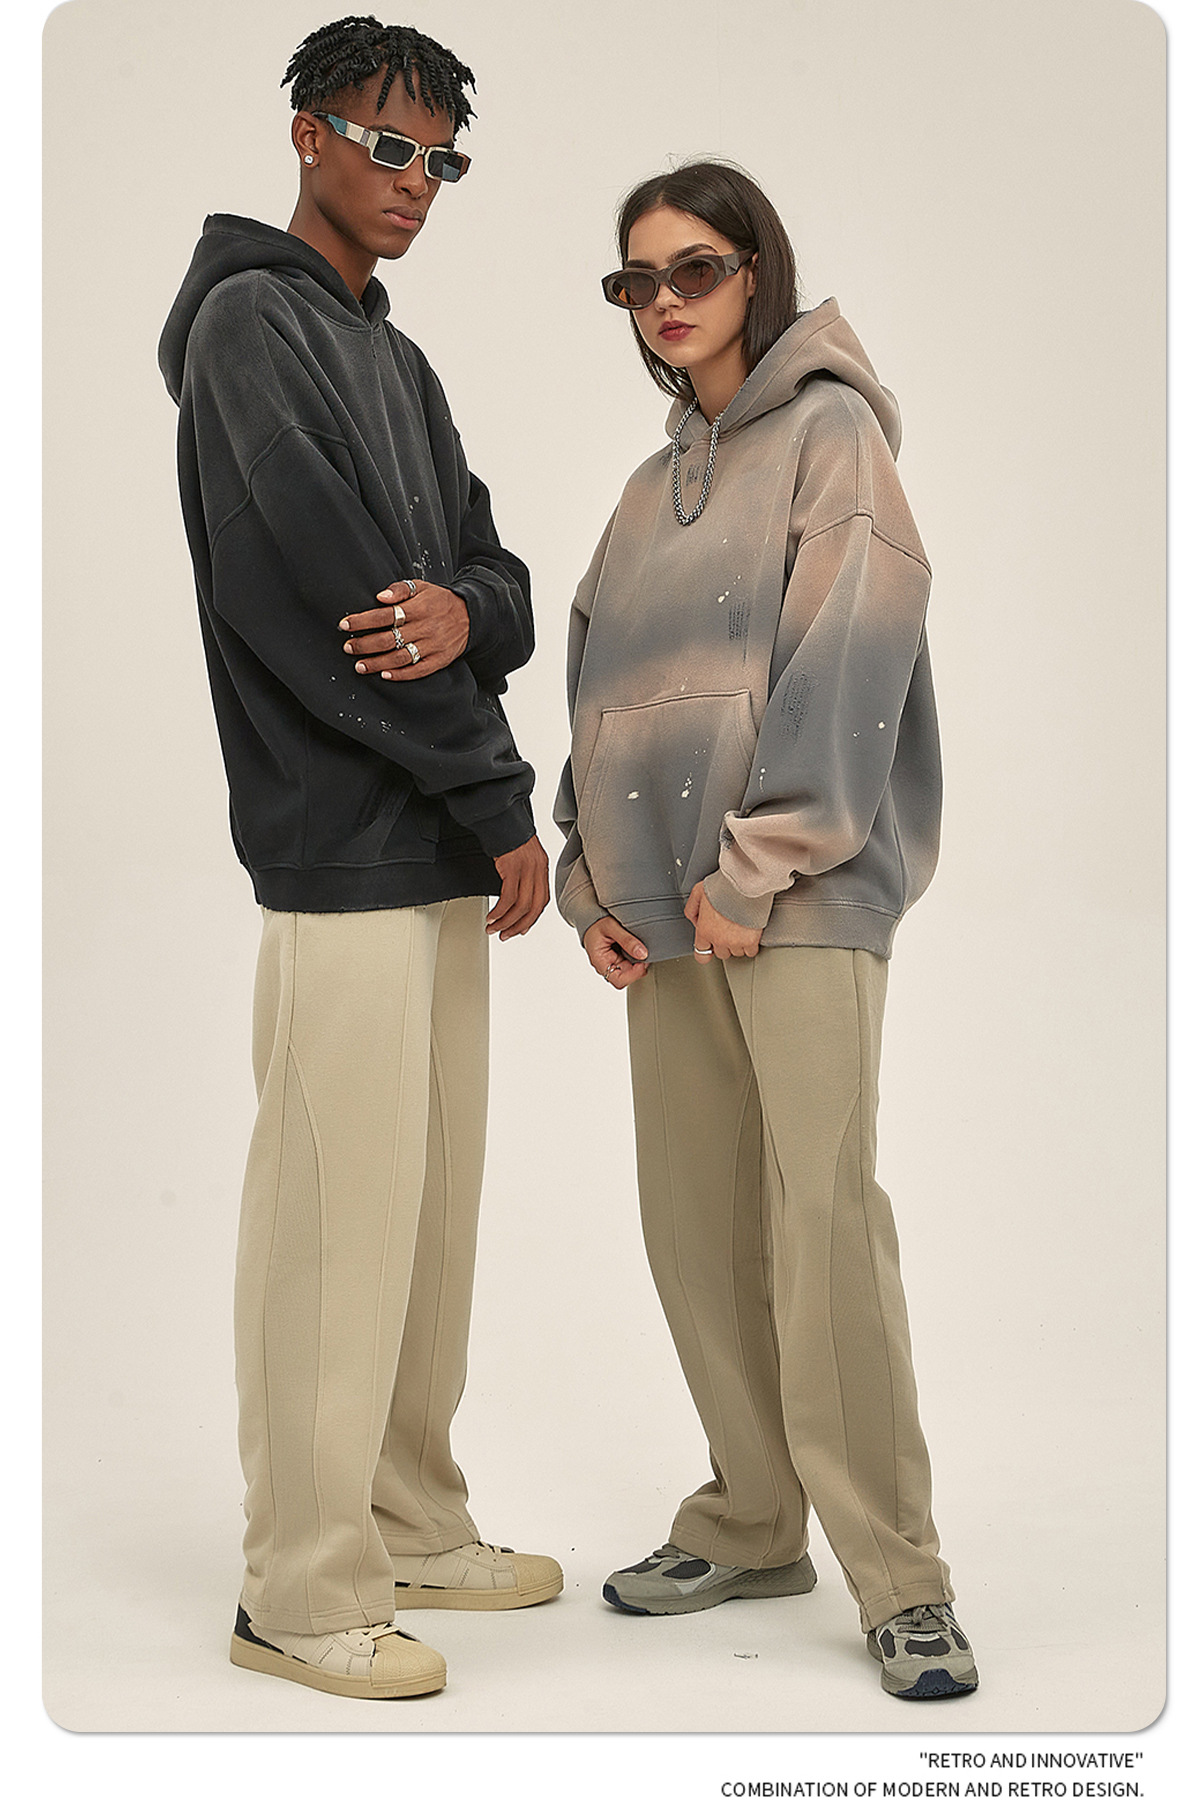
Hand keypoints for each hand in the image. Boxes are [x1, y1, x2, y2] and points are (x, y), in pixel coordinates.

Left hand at [339, 580, 469, 679]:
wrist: (472, 616)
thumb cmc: (440, 601)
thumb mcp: (422, 587)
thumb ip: (400, 589)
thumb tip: (381, 597)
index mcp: (419, 608)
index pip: (385, 615)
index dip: (363, 621)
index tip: (345, 625)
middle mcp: (425, 628)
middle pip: (389, 638)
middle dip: (365, 644)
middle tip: (348, 647)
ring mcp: (433, 646)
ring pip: (401, 657)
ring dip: (377, 663)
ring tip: (359, 666)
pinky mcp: (439, 660)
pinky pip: (418, 670)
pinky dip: (401, 674)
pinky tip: (384, 675)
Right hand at [488, 835, 549, 939]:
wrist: (501, 817)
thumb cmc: (509, 836)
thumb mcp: (523, 856)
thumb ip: (524, 874)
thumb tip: (517, 896)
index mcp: (541, 867)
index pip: (542, 901)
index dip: (532, 919)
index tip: (520, 929)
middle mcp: (537, 869)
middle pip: (533, 908)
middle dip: (518, 926)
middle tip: (505, 934)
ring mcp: (526, 868)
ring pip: (520, 906)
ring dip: (505, 921)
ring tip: (493, 927)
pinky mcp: (512, 867)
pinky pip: (508, 897)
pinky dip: (499, 911)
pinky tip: (492, 915)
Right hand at [582, 916, 649, 989]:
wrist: (593, 921)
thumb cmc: (597, 924)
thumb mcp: (611, 926)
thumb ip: (627, 940)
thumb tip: (642, 954)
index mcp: (600, 961)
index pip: (619, 980)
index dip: (634, 975)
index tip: (642, 963)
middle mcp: (606, 967)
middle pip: (627, 978)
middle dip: (638, 969)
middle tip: (645, 955)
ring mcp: (613, 965)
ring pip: (630, 973)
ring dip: (639, 964)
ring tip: (641, 950)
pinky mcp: (619, 961)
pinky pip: (631, 966)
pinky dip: (638, 960)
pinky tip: (639, 950)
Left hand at [684, 882, 762, 961]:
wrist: (744, 884)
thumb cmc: (723, 886)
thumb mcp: (698, 893)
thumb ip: (692, 909)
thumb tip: (694, 920)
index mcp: (704, 930)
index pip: (701, 955)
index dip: (707, 950)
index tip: (711, 946)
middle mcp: (718, 940)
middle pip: (721, 953)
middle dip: (724, 943)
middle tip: (729, 930)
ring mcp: (735, 942)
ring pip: (737, 953)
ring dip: (738, 944)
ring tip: (741, 929)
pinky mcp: (751, 941)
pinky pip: (751, 951)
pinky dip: (751, 944)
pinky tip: (750, 934)